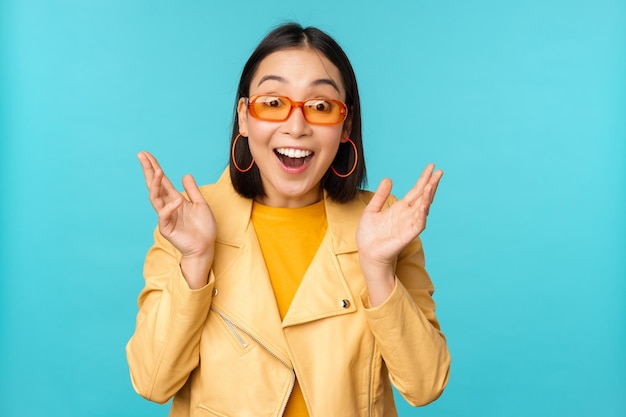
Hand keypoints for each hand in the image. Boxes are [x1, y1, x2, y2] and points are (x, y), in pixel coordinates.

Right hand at [138, 151, 216, 287]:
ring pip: (155, 198)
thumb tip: (185, 175)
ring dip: (156, 185)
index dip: (155, 167)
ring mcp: (166, 217)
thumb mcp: (200, 204)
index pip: (162, 181)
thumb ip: (192, 190)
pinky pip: (164, 216)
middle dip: (149, 171)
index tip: (146, 155)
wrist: (205, 247)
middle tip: (142, 156)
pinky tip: (177, 200)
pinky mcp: (167, 228)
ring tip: (158, 171)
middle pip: (154, 186)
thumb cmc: (203, 228)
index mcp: (174, 199)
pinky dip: (170, 207)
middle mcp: (167, 206)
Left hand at [357, 163, 442, 271]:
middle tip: (440, 172)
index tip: (431, 166)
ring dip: (428, 197)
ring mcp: (409, 225)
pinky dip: (422, 214)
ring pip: (423, 209)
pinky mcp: (407, 236)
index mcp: (400, 208)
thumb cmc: (369, 235)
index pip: (416, 191)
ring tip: (431, 185)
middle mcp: (407, 215)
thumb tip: (388, 179)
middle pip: (423, 197)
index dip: (423, 179)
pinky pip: (418, 224)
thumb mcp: (372, 210)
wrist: (367, 253)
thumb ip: (380, 196)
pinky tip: (424, 205)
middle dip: (432, 185)